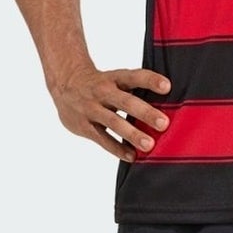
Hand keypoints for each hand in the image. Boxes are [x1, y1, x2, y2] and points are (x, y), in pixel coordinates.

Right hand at [52, 65, 171, 162]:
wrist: (65, 85)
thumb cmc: (101, 85)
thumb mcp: (115, 80)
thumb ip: (135, 91)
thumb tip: (168, 105)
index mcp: (114, 78)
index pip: (134, 76)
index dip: (150, 80)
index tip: (167, 86)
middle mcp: (103, 92)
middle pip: (125, 101)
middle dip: (145, 112)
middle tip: (163, 123)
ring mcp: (92, 109)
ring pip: (113, 122)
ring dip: (132, 134)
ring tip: (149, 145)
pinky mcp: (84, 125)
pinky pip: (102, 138)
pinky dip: (117, 148)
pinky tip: (132, 156)